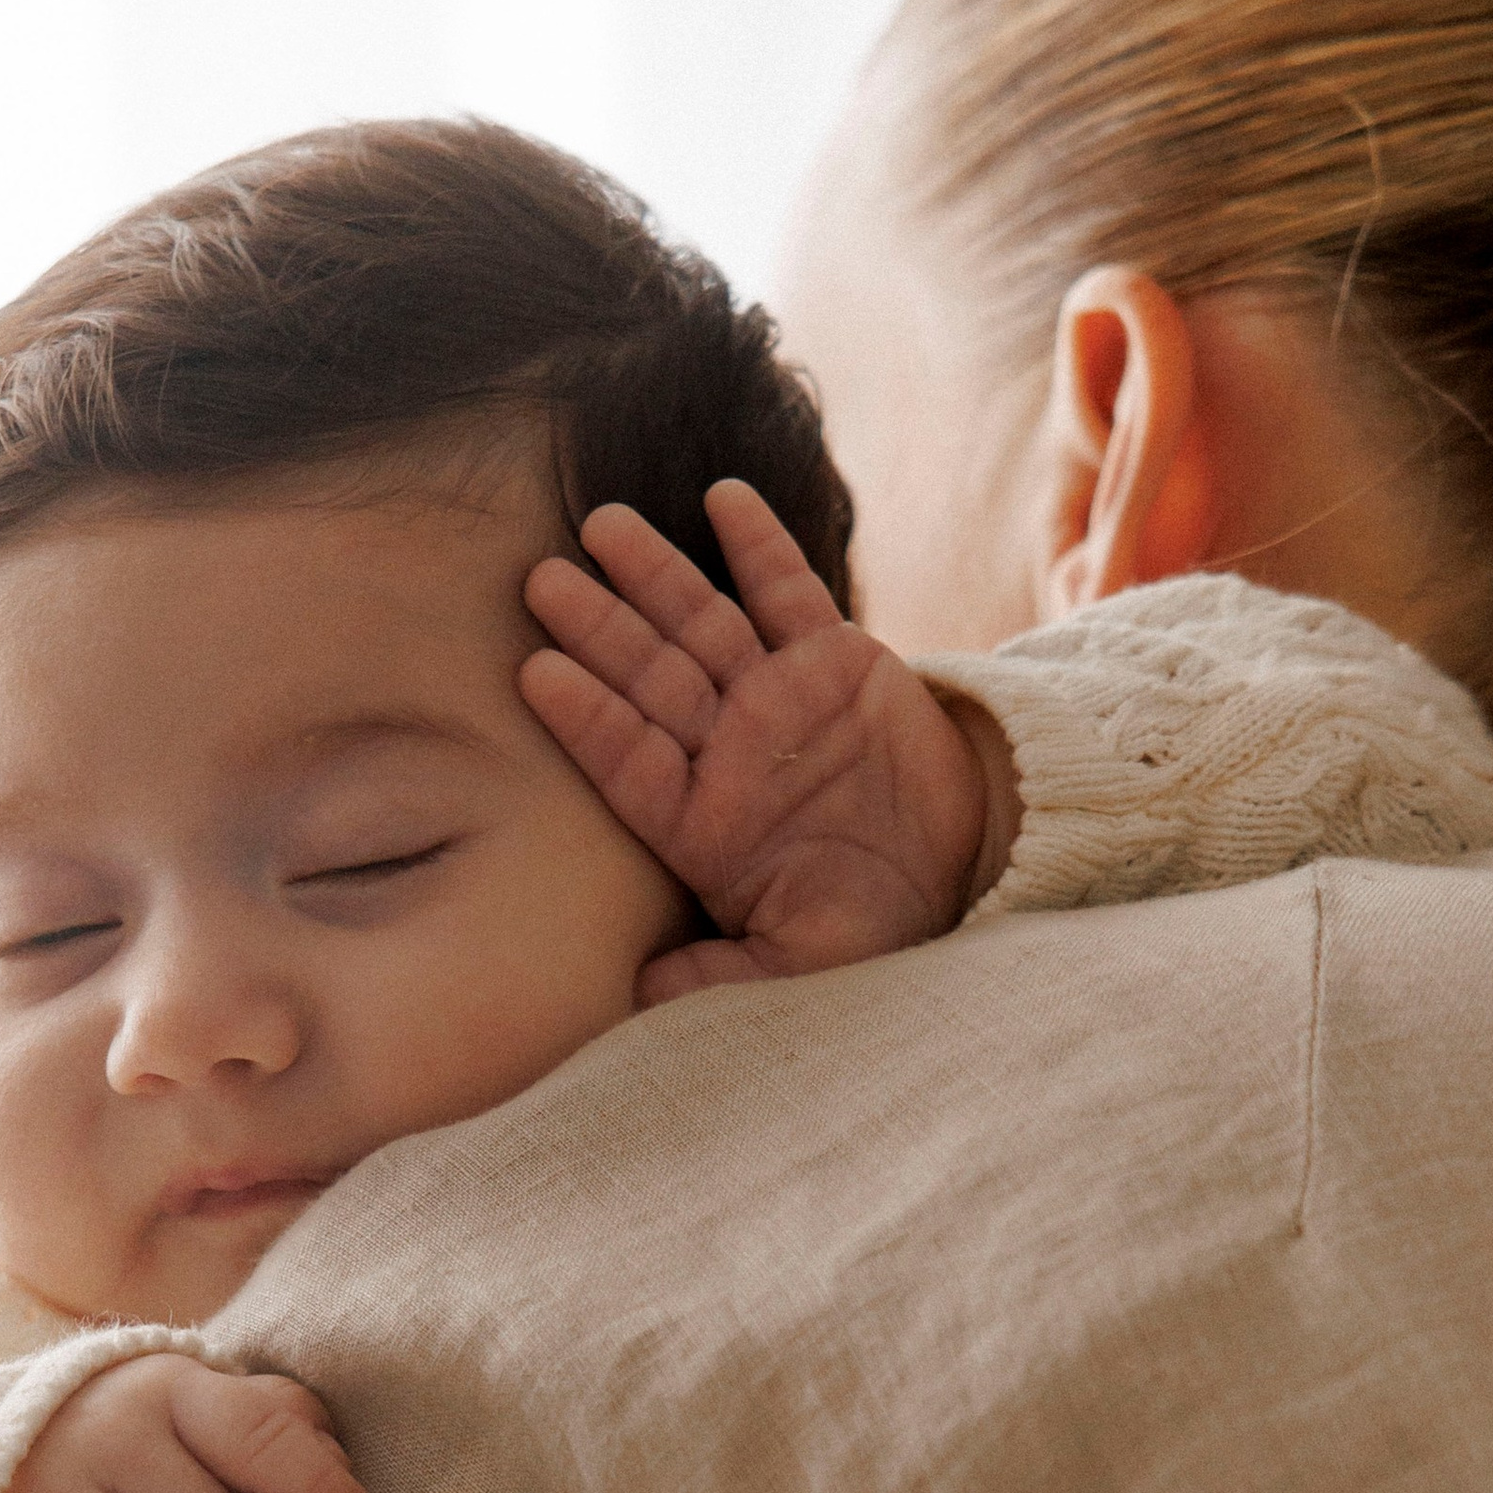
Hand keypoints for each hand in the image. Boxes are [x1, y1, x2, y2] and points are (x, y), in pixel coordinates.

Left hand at [520, 480, 1016, 1001]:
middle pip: (648, 679)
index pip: (628, 761)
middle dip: (597, 629)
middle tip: (539, 579)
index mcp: (701, 823)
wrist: (958, 876)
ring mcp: (776, 698)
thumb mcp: (795, 969)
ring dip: (653, 574)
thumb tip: (640, 995)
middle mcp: (726, 752)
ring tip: (601, 524)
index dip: (586, 719)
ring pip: (700, 626)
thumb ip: (719, 979)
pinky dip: (757, 546)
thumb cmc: (865, 929)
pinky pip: (789, 593)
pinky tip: (720, 497)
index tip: (535, 675)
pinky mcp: (836, 660)